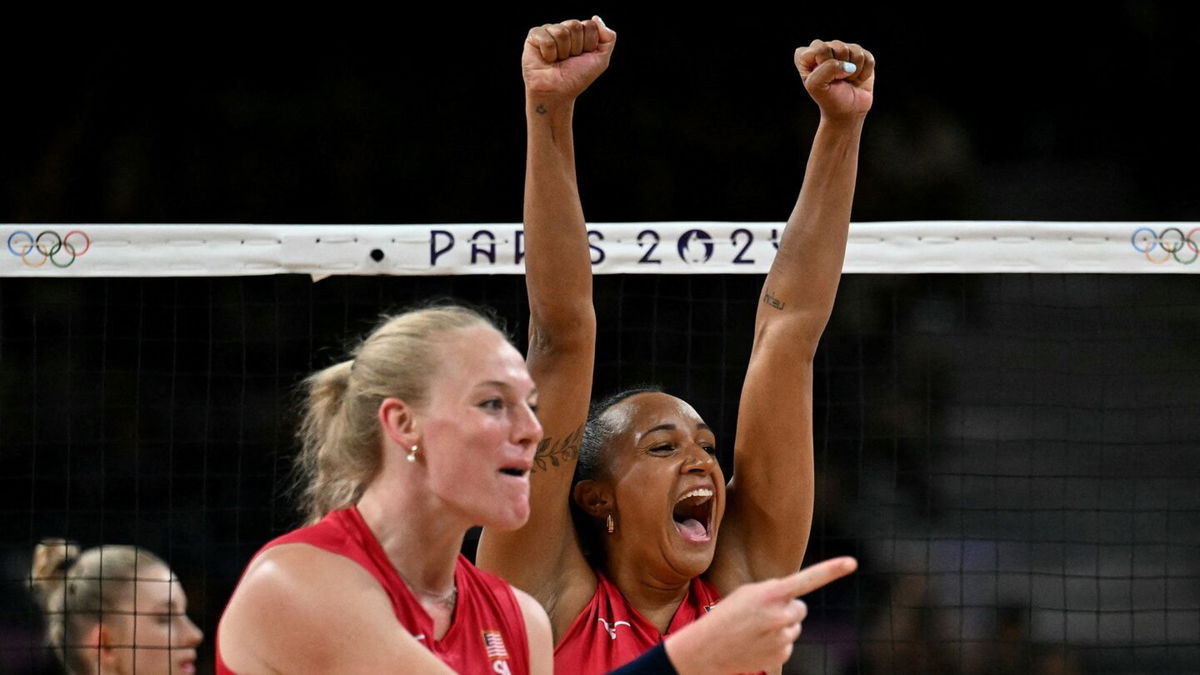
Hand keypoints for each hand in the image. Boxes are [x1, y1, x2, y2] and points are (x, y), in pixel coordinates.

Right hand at [523, 16, 615, 101]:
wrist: (557, 93)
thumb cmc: (576, 78)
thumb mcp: (600, 60)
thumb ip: (608, 38)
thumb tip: (596, 18)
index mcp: (580, 32)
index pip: (590, 25)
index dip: (588, 45)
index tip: (581, 58)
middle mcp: (564, 29)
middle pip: (575, 26)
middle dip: (575, 48)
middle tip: (568, 60)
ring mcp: (548, 31)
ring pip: (561, 32)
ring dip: (562, 52)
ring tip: (557, 61)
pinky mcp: (534, 36)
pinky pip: (546, 38)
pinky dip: (549, 53)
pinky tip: (546, 60)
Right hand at [665, 557, 857, 674]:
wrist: (706, 649)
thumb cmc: (726, 616)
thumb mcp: (746, 594)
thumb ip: (774, 592)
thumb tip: (796, 602)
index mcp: (770, 594)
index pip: (807, 579)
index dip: (831, 570)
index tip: (852, 563)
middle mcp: (779, 615)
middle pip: (800, 608)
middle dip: (787, 609)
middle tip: (763, 614)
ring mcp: (781, 637)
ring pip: (794, 627)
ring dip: (781, 627)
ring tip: (756, 630)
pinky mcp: (781, 655)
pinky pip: (788, 643)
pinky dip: (776, 643)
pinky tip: (757, 643)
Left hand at [795, 40, 874, 119]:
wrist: (848, 110)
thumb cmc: (828, 98)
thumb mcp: (817, 86)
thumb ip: (826, 69)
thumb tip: (849, 65)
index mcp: (806, 55)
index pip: (818, 47)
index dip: (823, 63)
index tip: (822, 79)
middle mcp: (824, 48)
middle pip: (838, 46)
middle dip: (839, 68)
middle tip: (836, 80)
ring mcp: (843, 49)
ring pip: (855, 51)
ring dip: (853, 72)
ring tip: (846, 79)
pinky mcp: (861, 54)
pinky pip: (867, 58)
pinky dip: (864, 73)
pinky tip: (856, 78)